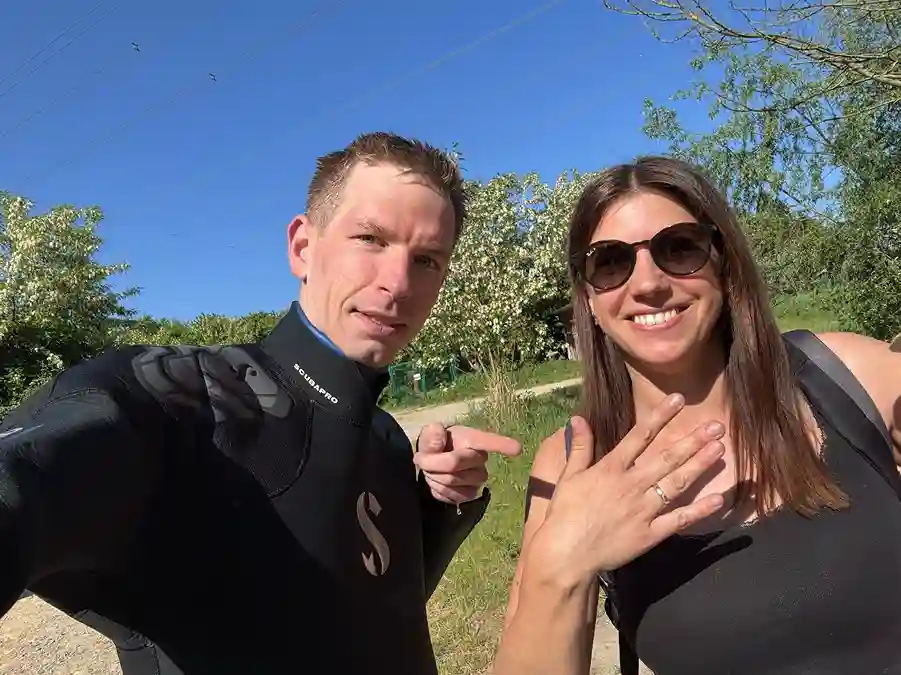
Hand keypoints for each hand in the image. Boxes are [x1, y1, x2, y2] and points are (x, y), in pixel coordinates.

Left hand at [414, 422, 521, 504]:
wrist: (432, 463)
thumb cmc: (435, 445)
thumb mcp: (430, 436)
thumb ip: (432, 435)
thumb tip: (437, 430)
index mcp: (472, 439)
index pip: (489, 441)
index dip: (503, 445)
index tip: (517, 449)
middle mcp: (480, 459)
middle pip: (453, 463)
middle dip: (431, 463)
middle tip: (422, 459)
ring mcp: (478, 479)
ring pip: (451, 481)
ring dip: (433, 477)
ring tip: (431, 471)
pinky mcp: (471, 495)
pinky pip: (453, 496)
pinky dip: (438, 491)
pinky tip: (437, 484)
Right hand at [531, 393, 725, 587]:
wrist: (566, 554)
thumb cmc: (564, 514)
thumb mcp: (568, 477)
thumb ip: (579, 447)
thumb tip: (578, 418)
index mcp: (611, 469)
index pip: (640, 436)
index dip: (661, 416)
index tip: (679, 400)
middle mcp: (631, 485)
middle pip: (667, 458)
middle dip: (693, 440)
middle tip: (716, 425)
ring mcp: (643, 510)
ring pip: (677, 484)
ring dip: (700, 465)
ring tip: (720, 449)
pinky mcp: (650, 534)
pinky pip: (679, 519)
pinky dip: (700, 510)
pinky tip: (719, 498)